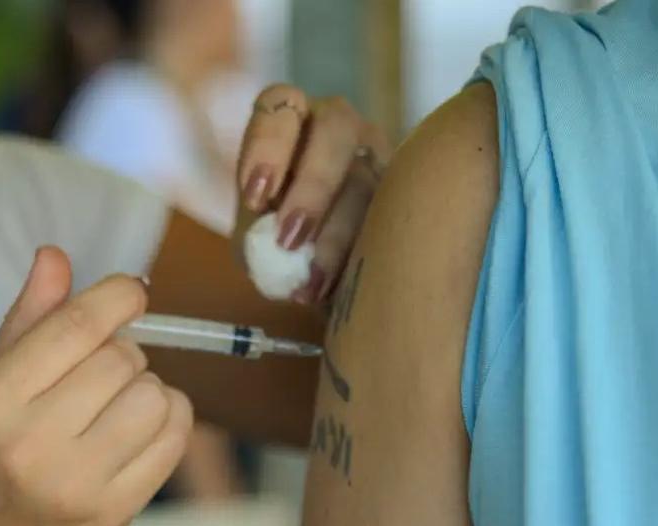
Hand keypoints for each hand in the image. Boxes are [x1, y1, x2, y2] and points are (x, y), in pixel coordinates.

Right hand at [0, 247, 193, 525]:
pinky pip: (175, 437)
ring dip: (147, 389)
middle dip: (122, 352)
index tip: (131, 292)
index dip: (115, 297)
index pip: (73, 327)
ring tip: (117, 405)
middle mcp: (31, 443)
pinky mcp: (116, 511)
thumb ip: (25, 324)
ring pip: (154, 394)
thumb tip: (56, 255)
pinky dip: (171, 419)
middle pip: (120, 358)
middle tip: (101, 372)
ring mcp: (78, 482)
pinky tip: (143, 426)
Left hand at [235, 85, 390, 305]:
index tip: (256, 198)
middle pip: (337, 127)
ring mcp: (378, 156)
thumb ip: (257, 234)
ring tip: (311, 283)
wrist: (310, 268)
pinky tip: (336, 289)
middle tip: (290, 240)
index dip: (268, 146)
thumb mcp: (253, 234)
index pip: (281, 104)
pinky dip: (359, 254)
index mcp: (291, 121)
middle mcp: (339, 128)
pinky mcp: (404, 194)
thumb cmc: (272, 238)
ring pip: (368, 177)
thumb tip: (282, 251)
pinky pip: (394, 213)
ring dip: (338, 233)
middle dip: (313, 184)